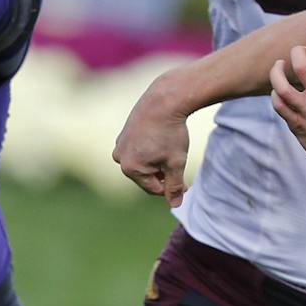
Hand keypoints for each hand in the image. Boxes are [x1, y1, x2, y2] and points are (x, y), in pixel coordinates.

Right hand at [112, 75, 191, 206]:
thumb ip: (174, 186)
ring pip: (142, 162)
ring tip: (170, 149)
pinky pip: (138, 149)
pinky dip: (150, 149)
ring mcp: (120, 144)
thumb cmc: (170, 132)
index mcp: (131, 168)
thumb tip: (175, 205)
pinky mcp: (124, 132)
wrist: (164, 99)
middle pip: (145, 176)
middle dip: (162, 174)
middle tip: (178, 163)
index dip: (172, 188)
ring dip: (156, 161)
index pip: (154, 188)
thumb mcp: (176, 162)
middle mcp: (120, 157)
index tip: (186, 184)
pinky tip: (162, 139)